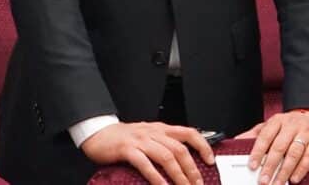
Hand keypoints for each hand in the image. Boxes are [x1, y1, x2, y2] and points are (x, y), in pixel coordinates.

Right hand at [81, 121, 214, 184]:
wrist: (98, 132)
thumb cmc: (123, 137)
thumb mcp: (147, 135)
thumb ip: (163, 143)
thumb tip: (182, 160)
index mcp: (160, 129)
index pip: (188, 132)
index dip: (202, 146)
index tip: (210, 160)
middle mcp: (153, 133)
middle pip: (179, 149)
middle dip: (191, 169)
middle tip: (198, 184)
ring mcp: (140, 140)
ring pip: (166, 157)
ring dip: (178, 175)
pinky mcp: (127, 150)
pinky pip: (145, 164)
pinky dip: (156, 177)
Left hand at [238, 110, 308, 184]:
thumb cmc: (291, 124)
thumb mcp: (273, 124)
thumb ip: (257, 133)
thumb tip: (238, 141)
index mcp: (278, 120)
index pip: (265, 136)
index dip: (258, 152)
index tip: (252, 165)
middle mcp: (292, 125)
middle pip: (279, 147)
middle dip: (270, 166)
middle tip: (263, 180)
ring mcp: (306, 131)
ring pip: (294, 153)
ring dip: (285, 171)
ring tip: (277, 182)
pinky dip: (301, 169)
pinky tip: (294, 178)